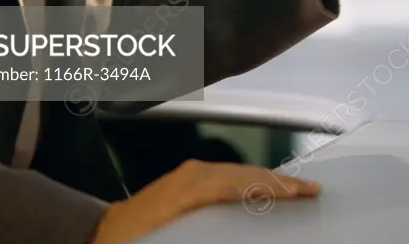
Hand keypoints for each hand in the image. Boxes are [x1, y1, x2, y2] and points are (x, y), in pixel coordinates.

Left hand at [90, 159, 320, 242]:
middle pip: (247, 173)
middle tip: (310, 188)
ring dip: (265, 181)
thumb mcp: (175, 237)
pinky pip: (225, 178)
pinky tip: (259, 194)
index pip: (247, 181)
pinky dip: (247, 183)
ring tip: (293, 190)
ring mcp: (188, 173)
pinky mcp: (184, 180)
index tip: (304, 191)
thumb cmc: (134, 239)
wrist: (98, 236)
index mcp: (195, 184)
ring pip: (238, 173)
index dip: (278, 187)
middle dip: (279, 181)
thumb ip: (215, 225)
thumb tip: (244, 216)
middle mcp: (194, 172)